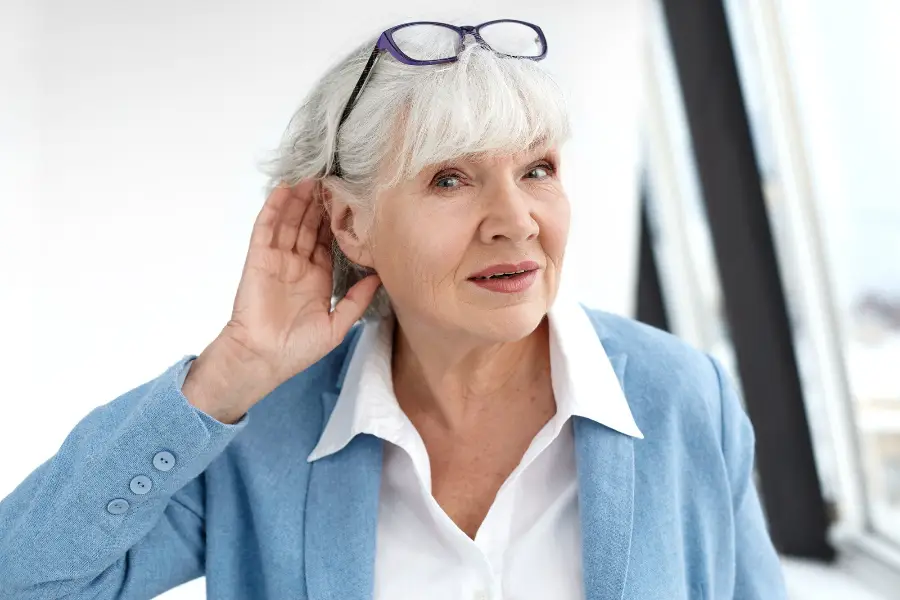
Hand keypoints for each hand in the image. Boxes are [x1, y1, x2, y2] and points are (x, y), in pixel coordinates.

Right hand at [184, 180, 380, 422]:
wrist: (264, 359)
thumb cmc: (297, 349)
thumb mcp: (337, 325)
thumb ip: (357, 300)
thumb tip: (380, 277)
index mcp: (317, 278)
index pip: (329, 241)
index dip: (337, 221)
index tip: (351, 200)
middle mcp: (298, 265)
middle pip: (310, 225)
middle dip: (320, 203)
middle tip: (333, 178)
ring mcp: (277, 260)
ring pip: (290, 221)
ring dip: (299, 198)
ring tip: (311, 175)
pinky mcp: (259, 258)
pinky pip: (266, 228)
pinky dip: (274, 208)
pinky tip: (284, 190)